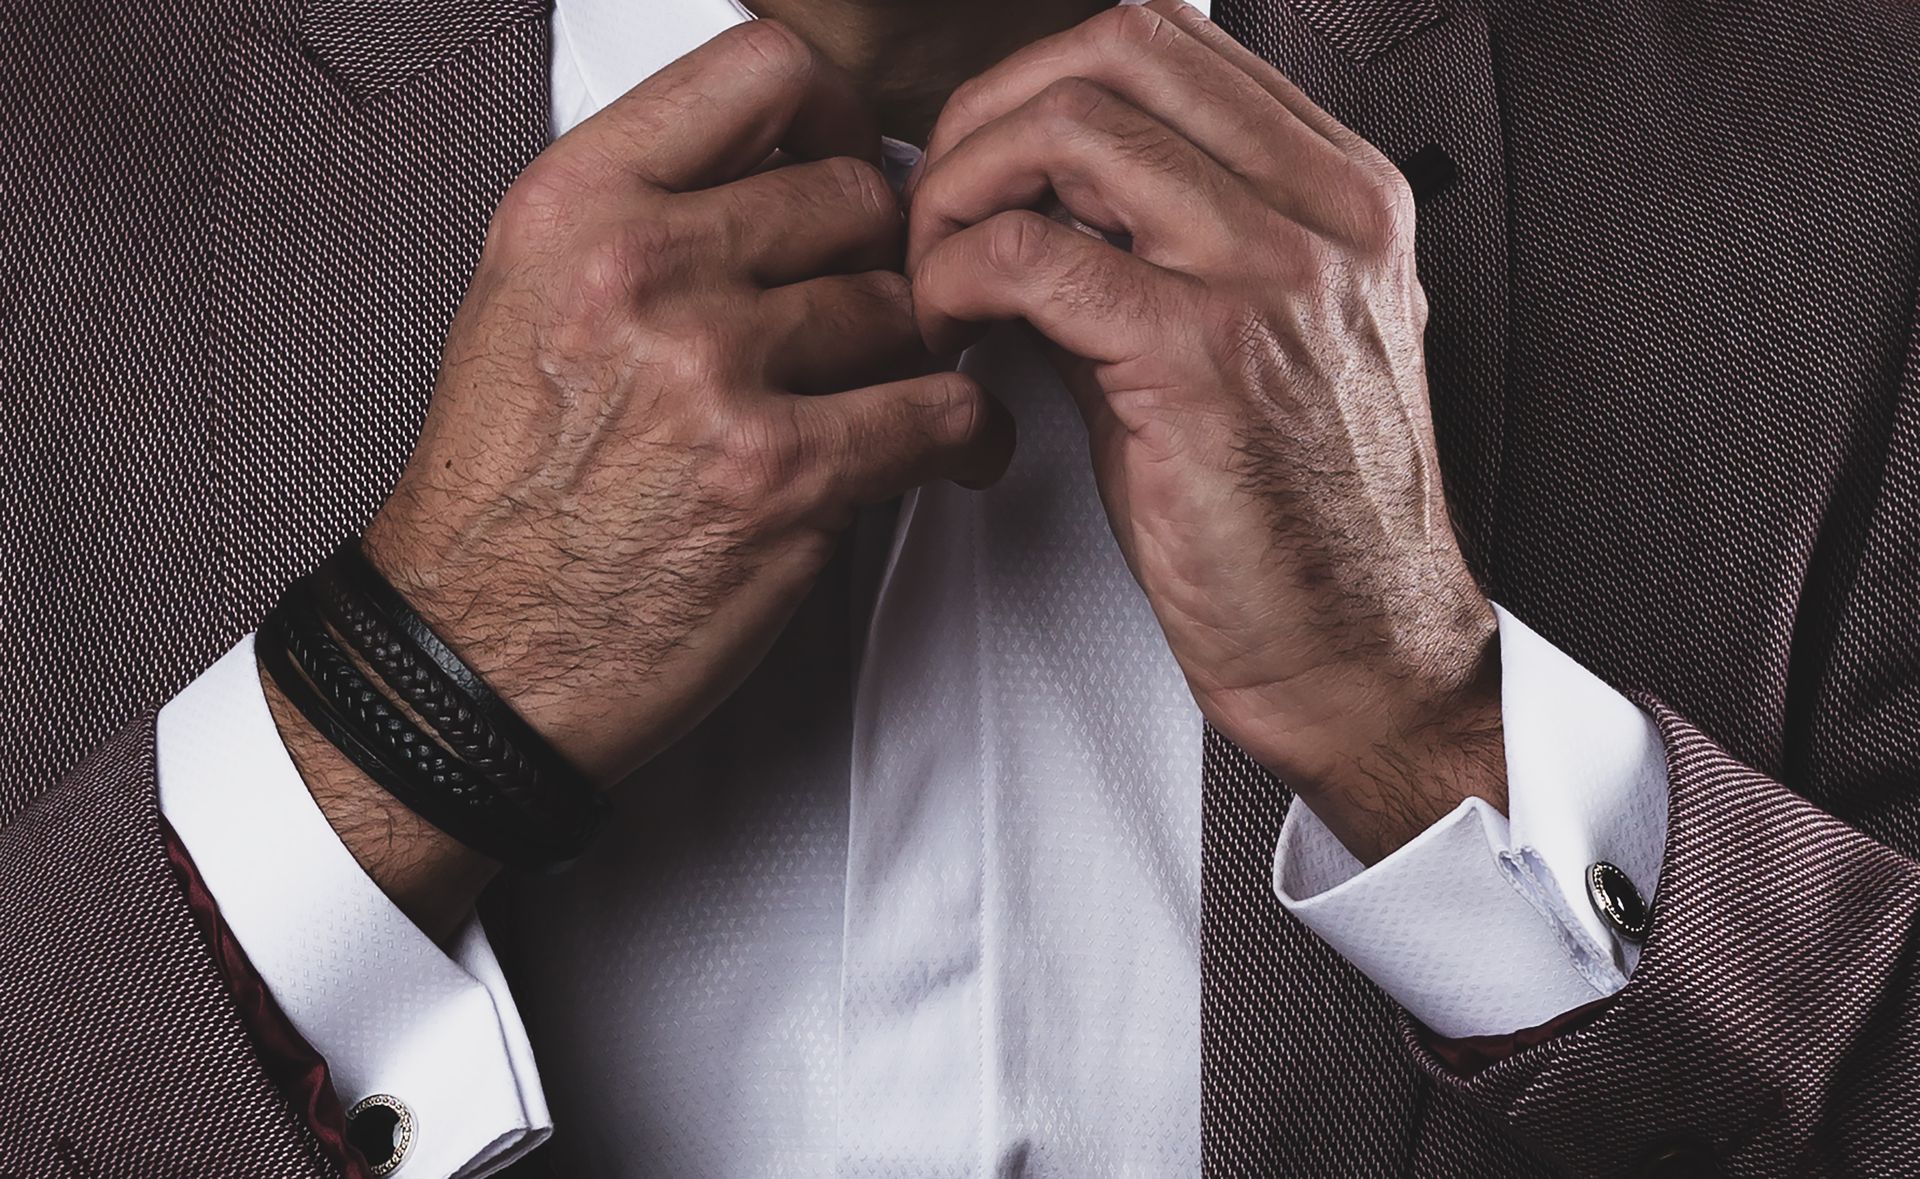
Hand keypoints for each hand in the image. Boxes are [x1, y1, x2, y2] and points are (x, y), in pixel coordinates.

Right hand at [273, 21, 1013, 932]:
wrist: (474, 655)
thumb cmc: (508, 492)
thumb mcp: (531, 300)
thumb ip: (652, 214)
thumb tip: (796, 168)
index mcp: (576, 204)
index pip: (765, 70)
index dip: (836, 115)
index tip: (848, 164)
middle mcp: (643, 268)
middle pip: (856, 194)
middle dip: (882, 255)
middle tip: (877, 310)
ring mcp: (712, 371)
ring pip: (903, 306)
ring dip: (919, 354)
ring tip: (897, 396)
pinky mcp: (780, 476)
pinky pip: (944, 412)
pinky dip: (972, 437)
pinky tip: (956, 453)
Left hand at [906, 0, 1501, 863]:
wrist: (1356, 648)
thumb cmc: (1293, 515)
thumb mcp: (1245, 341)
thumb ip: (1149, 247)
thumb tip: (1015, 198)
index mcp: (1342, 190)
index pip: (1169, 41)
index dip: (1043, 81)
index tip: (987, 162)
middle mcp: (1323, 210)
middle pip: (1115, 46)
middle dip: (990, 112)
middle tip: (940, 205)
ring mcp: (1272, 274)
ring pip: (1068, 126)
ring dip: (961, 188)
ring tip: (936, 274)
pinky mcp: (1204, 358)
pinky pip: (1032, 253)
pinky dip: (956, 275)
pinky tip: (950, 330)